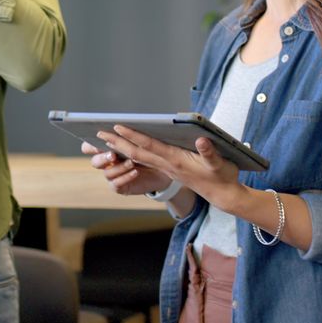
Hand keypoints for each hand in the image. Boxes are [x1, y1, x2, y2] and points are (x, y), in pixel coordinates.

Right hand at [81, 141, 172, 195]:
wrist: (162, 168)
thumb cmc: (148, 149)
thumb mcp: (138, 140)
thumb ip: (126, 136)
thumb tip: (119, 128)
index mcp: (106, 148)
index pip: (88, 147)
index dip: (90, 145)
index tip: (98, 140)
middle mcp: (106, 163)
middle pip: (95, 161)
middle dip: (103, 158)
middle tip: (113, 154)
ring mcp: (112, 175)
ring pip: (107, 173)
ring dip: (119, 167)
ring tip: (132, 162)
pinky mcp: (119, 187)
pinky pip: (116, 184)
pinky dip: (125, 177)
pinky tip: (135, 172)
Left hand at [98, 126, 248, 212]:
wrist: (222, 196)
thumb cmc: (222, 178)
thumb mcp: (220, 165)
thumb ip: (210, 153)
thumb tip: (202, 140)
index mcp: (175, 161)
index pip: (149, 146)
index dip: (133, 136)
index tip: (117, 126)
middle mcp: (167, 165)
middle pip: (137, 153)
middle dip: (117, 143)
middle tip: (99, 133)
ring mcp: (166, 169)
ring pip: (139, 157)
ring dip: (122, 148)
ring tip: (107, 139)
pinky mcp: (169, 170)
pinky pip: (146, 161)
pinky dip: (133, 153)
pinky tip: (126, 148)